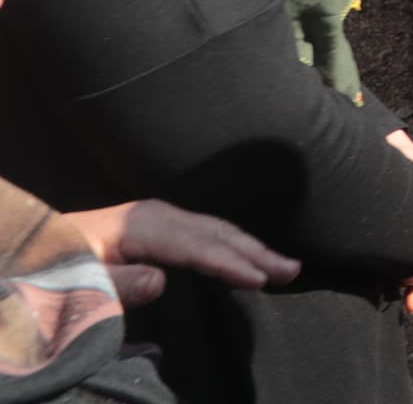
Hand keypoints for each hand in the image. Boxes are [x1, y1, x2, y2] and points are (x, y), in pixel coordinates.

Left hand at [61, 201, 299, 307]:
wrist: (35, 251)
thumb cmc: (55, 268)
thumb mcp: (78, 280)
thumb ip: (117, 283)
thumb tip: (162, 282)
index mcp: (140, 225)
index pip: (196, 245)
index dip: (229, 262)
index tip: (260, 279)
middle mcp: (155, 215)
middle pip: (214, 231)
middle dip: (255, 250)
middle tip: (291, 269)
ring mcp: (158, 218)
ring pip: (214, 230)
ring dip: (249, 247)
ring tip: (283, 266)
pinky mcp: (157, 228)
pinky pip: (204, 234)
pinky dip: (231, 246)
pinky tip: (246, 257)